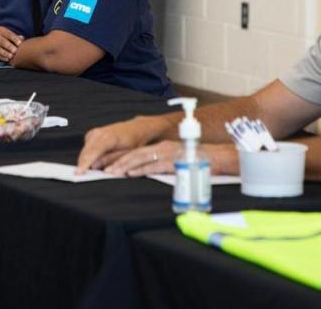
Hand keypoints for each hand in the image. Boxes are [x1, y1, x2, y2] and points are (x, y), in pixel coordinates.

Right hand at [0, 26, 23, 61]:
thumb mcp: (5, 33)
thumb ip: (14, 36)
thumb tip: (22, 38)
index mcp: (0, 30)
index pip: (8, 34)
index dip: (14, 38)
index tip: (19, 43)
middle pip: (2, 41)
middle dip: (9, 46)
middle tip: (15, 51)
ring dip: (5, 53)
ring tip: (11, 56)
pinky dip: (1, 57)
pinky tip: (6, 59)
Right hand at [75, 116, 172, 173]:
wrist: (138, 128)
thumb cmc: (136, 141)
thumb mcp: (128, 154)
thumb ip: (112, 160)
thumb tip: (96, 166)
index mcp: (109, 137)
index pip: (93, 152)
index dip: (85, 163)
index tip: (79, 173)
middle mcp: (100, 133)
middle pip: (85, 152)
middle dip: (84, 165)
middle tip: (86, 177)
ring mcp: (95, 133)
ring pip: (85, 151)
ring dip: (86, 161)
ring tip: (95, 170)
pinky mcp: (93, 134)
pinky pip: (87, 148)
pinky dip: (89, 156)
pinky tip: (96, 162)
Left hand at [102, 142, 239, 176]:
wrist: (218, 158)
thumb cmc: (198, 162)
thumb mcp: (176, 161)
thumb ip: (162, 164)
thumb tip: (145, 172)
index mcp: (162, 147)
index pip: (136, 151)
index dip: (120, 157)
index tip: (105, 163)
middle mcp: (162, 147)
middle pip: (134, 153)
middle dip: (116, 161)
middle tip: (102, 168)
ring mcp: (168, 154)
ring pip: (141, 159)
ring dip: (124, 165)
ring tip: (111, 171)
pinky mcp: (174, 162)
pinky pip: (154, 166)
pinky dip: (141, 169)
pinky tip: (130, 173)